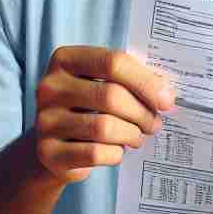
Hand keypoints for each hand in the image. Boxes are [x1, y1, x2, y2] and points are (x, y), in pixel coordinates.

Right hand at [33, 46, 174, 184]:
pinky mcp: (47, 152)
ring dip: (131, 135)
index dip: (146, 82)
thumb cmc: (88, 106)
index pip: (113, 62)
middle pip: (111, 96)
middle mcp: (49, 87)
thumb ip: (130, 79)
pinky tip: (117, 150)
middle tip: (154, 123)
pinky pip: (94, 153)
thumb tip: (166, 93)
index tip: (167, 100)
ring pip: (104, 128)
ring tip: (138, 137)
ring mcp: (45, 120)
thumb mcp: (102, 83)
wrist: (55, 144)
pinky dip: (115, 154)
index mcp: (65, 59)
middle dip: (142, 113)